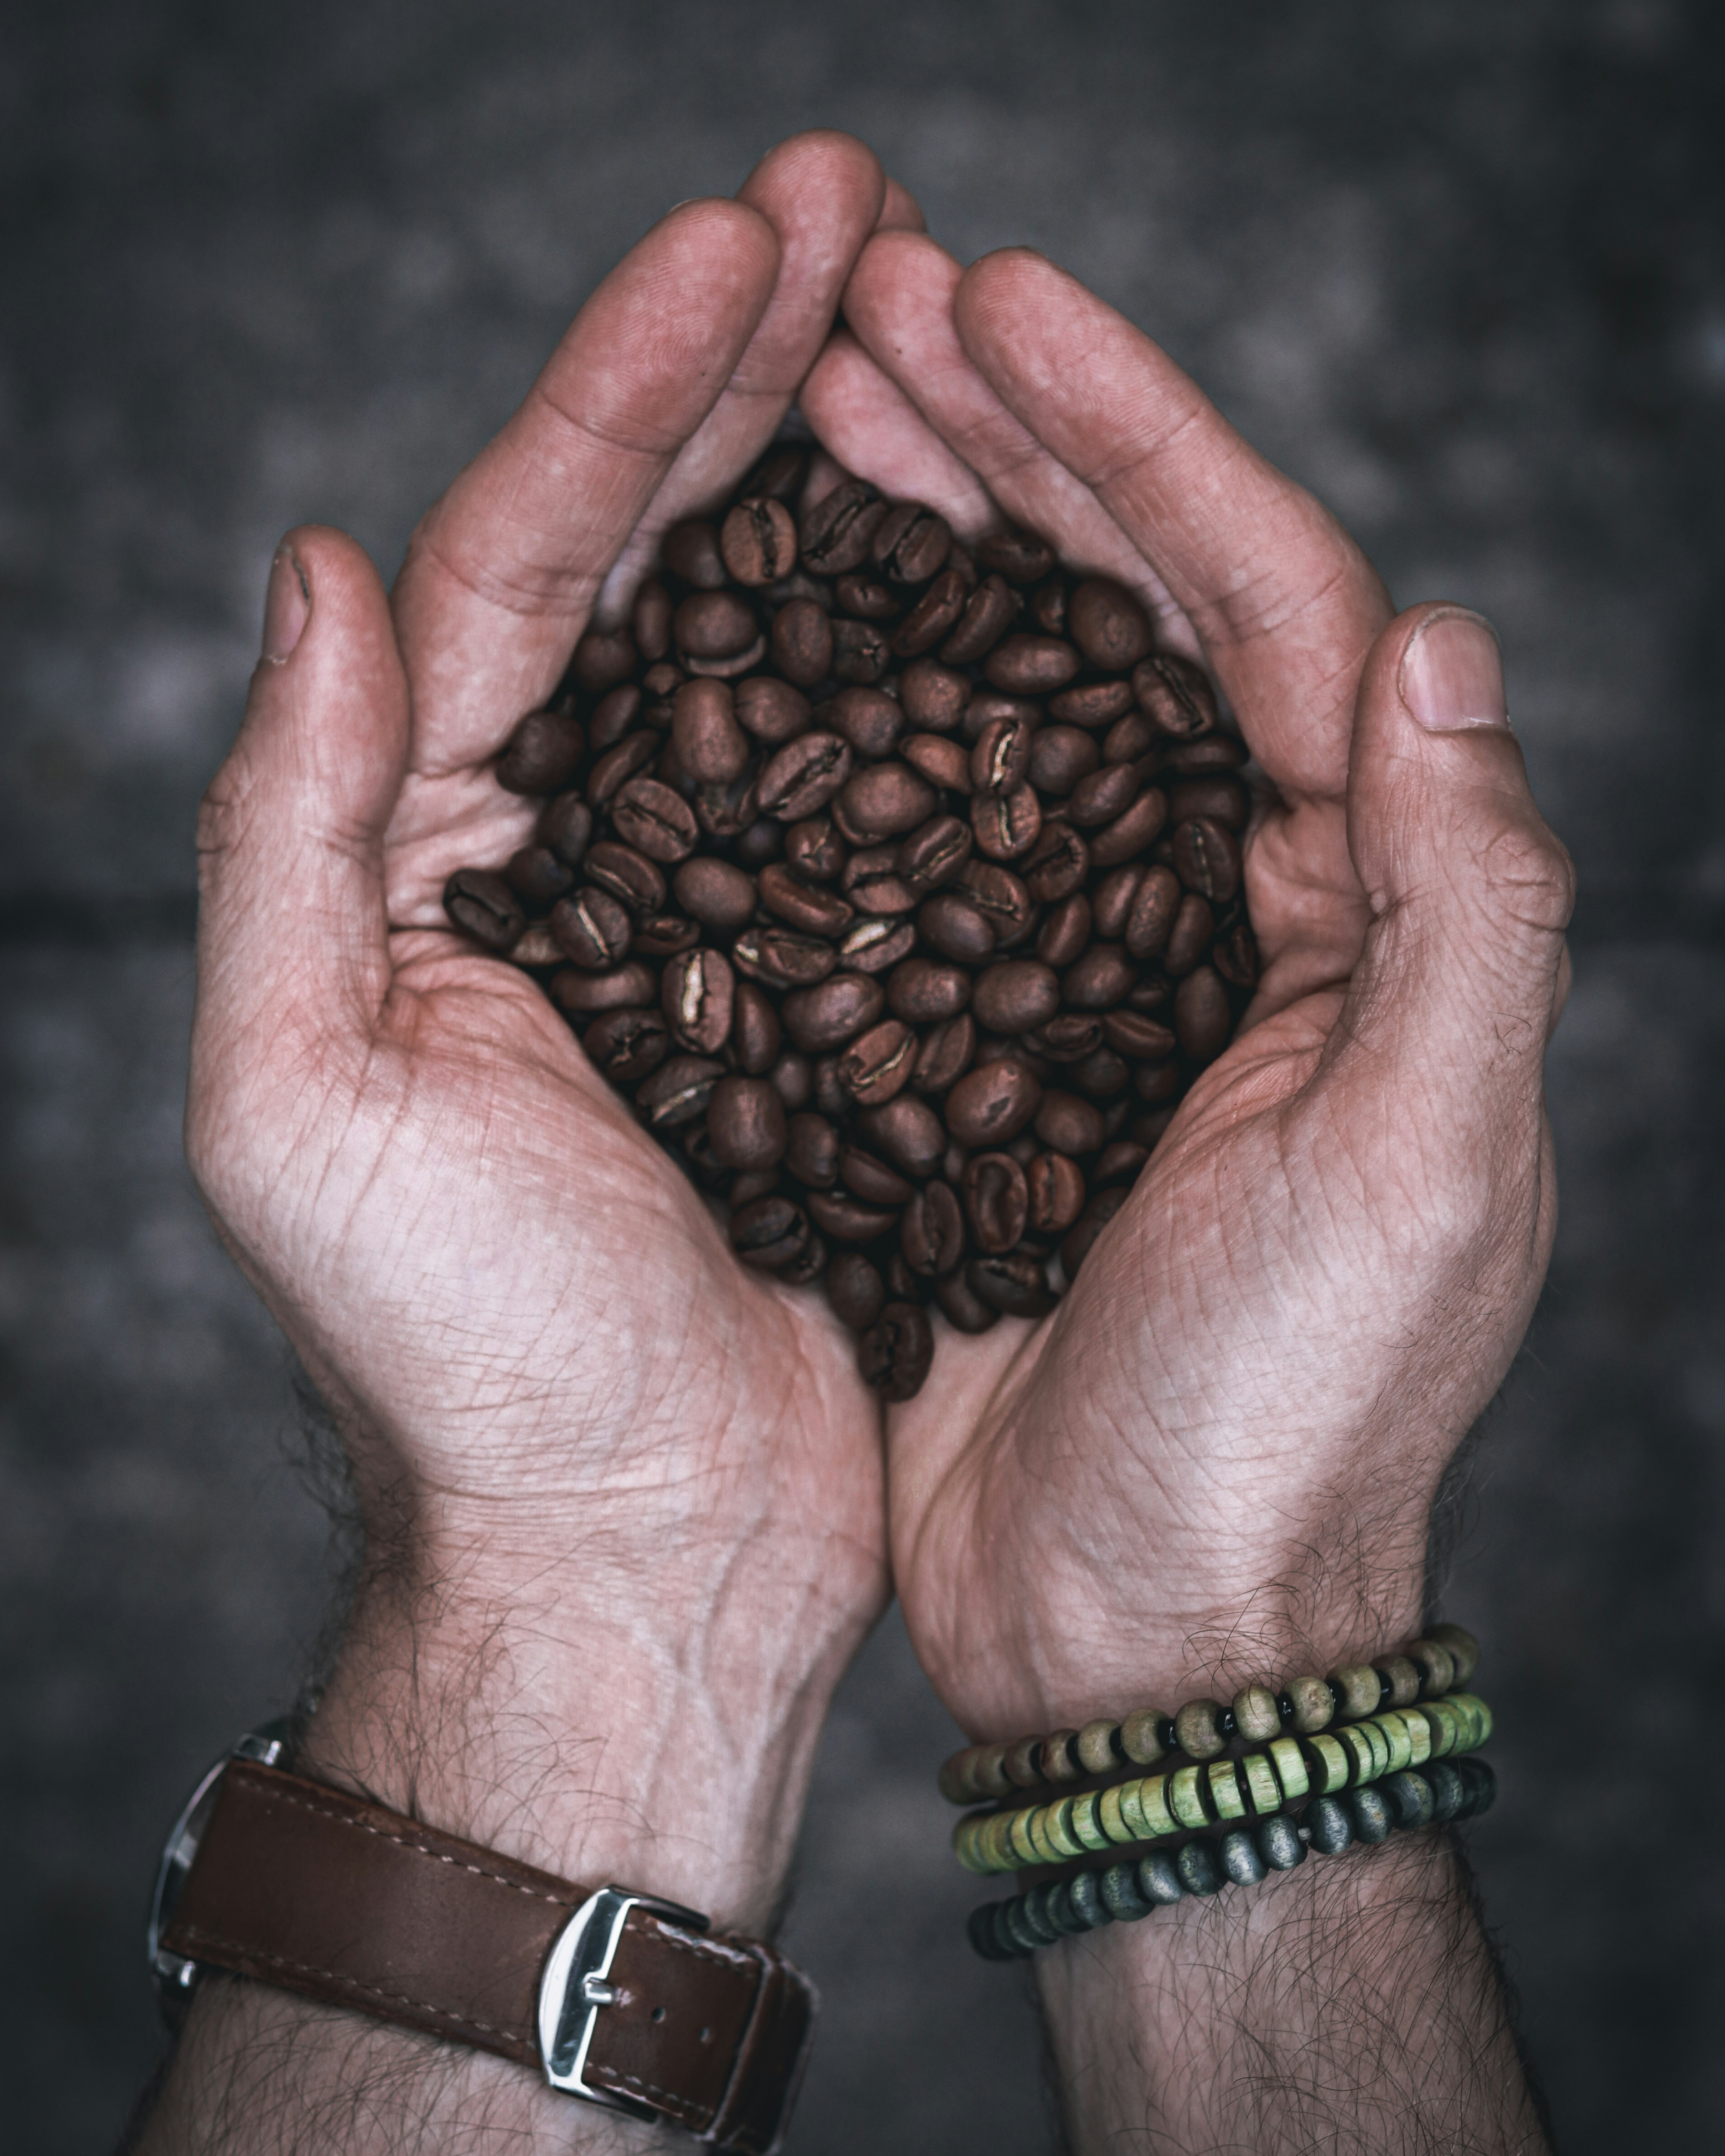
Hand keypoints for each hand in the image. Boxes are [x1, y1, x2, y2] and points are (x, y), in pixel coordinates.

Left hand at [184, 133, 902, 1924]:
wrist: (636, 1553)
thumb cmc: (474, 1371)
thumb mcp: (306, 1103)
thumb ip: (286, 832)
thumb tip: (311, 573)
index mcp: (428, 863)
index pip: (516, 570)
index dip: (622, 395)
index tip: (739, 244)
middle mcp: (562, 864)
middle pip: (652, 569)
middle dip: (737, 379)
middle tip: (847, 209)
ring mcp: (709, 918)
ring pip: (778, 652)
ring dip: (839, 481)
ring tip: (923, 324)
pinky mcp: (831, 992)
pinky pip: (881, 790)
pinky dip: (929, 665)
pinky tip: (990, 557)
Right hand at [805, 234, 1573, 1733]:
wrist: (1142, 1621)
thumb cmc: (1293, 1422)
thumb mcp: (1422, 1169)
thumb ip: (1469, 908)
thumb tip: (1447, 646)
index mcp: (1368, 905)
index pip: (1276, 609)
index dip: (1146, 446)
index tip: (1008, 308)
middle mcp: (1245, 900)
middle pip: (1135, 617)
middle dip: (1021, 449)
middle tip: (876, 301)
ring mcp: (1099, 953)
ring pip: (1012, 697)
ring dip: (930, 544)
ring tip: (817, 403)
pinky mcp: (981, 1028)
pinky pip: (918, 827)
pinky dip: (858, 716)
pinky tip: (773, 625)